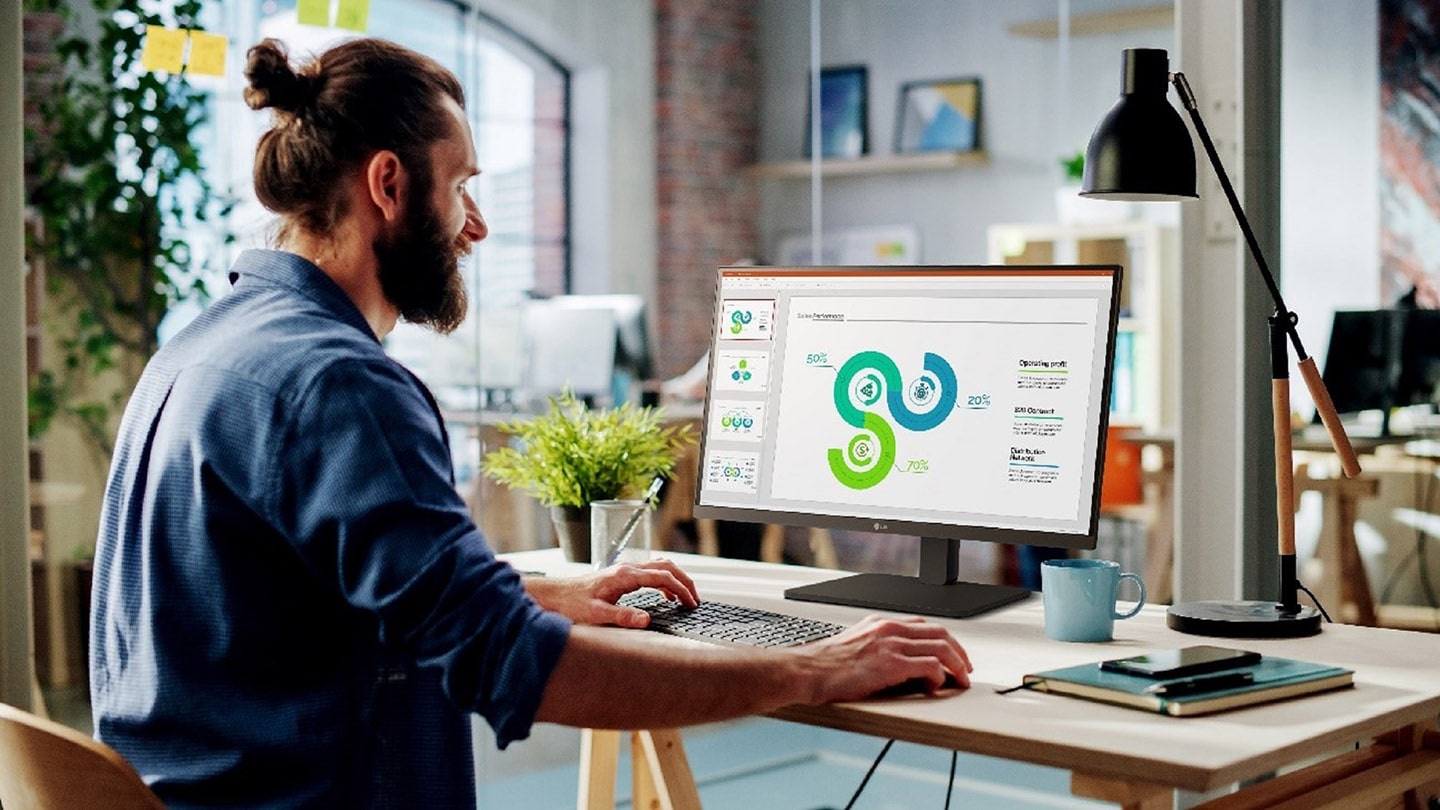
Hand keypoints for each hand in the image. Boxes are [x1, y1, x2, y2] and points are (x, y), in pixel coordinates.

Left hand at [523, 559, 698, 626]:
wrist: (555, 595)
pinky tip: (665, 597)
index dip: (681, 589)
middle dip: (685, 581)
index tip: (692, 603)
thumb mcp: (596, 615)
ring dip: (675, 580)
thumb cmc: (571, 604)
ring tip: (685, 598)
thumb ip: (622, 616)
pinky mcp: (621, 576)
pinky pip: (650, 573)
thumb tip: (646, 620)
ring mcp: (624, 571)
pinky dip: (664, 582)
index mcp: (624, 576)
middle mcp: (626, 569)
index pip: (662, 577)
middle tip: (695, 599)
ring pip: (660, 567)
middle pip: (666, 567)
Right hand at [798, 615, 971, 701]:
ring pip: (941, 648)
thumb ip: (877, 647)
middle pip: (940, 633)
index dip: (945, 641)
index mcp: (881, 623)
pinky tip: (936, 687)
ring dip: (957, 665)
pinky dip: (940, 677)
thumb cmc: (825, 664)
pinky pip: (930, 666)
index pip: (925, 625)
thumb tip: (897, 663)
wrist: (807, 670)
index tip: (953, 655)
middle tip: (965, 669)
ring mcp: (891, 644)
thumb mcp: (855, 645)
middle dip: (959, 652)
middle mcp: (890, 629)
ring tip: (960, 681)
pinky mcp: (891, 664)